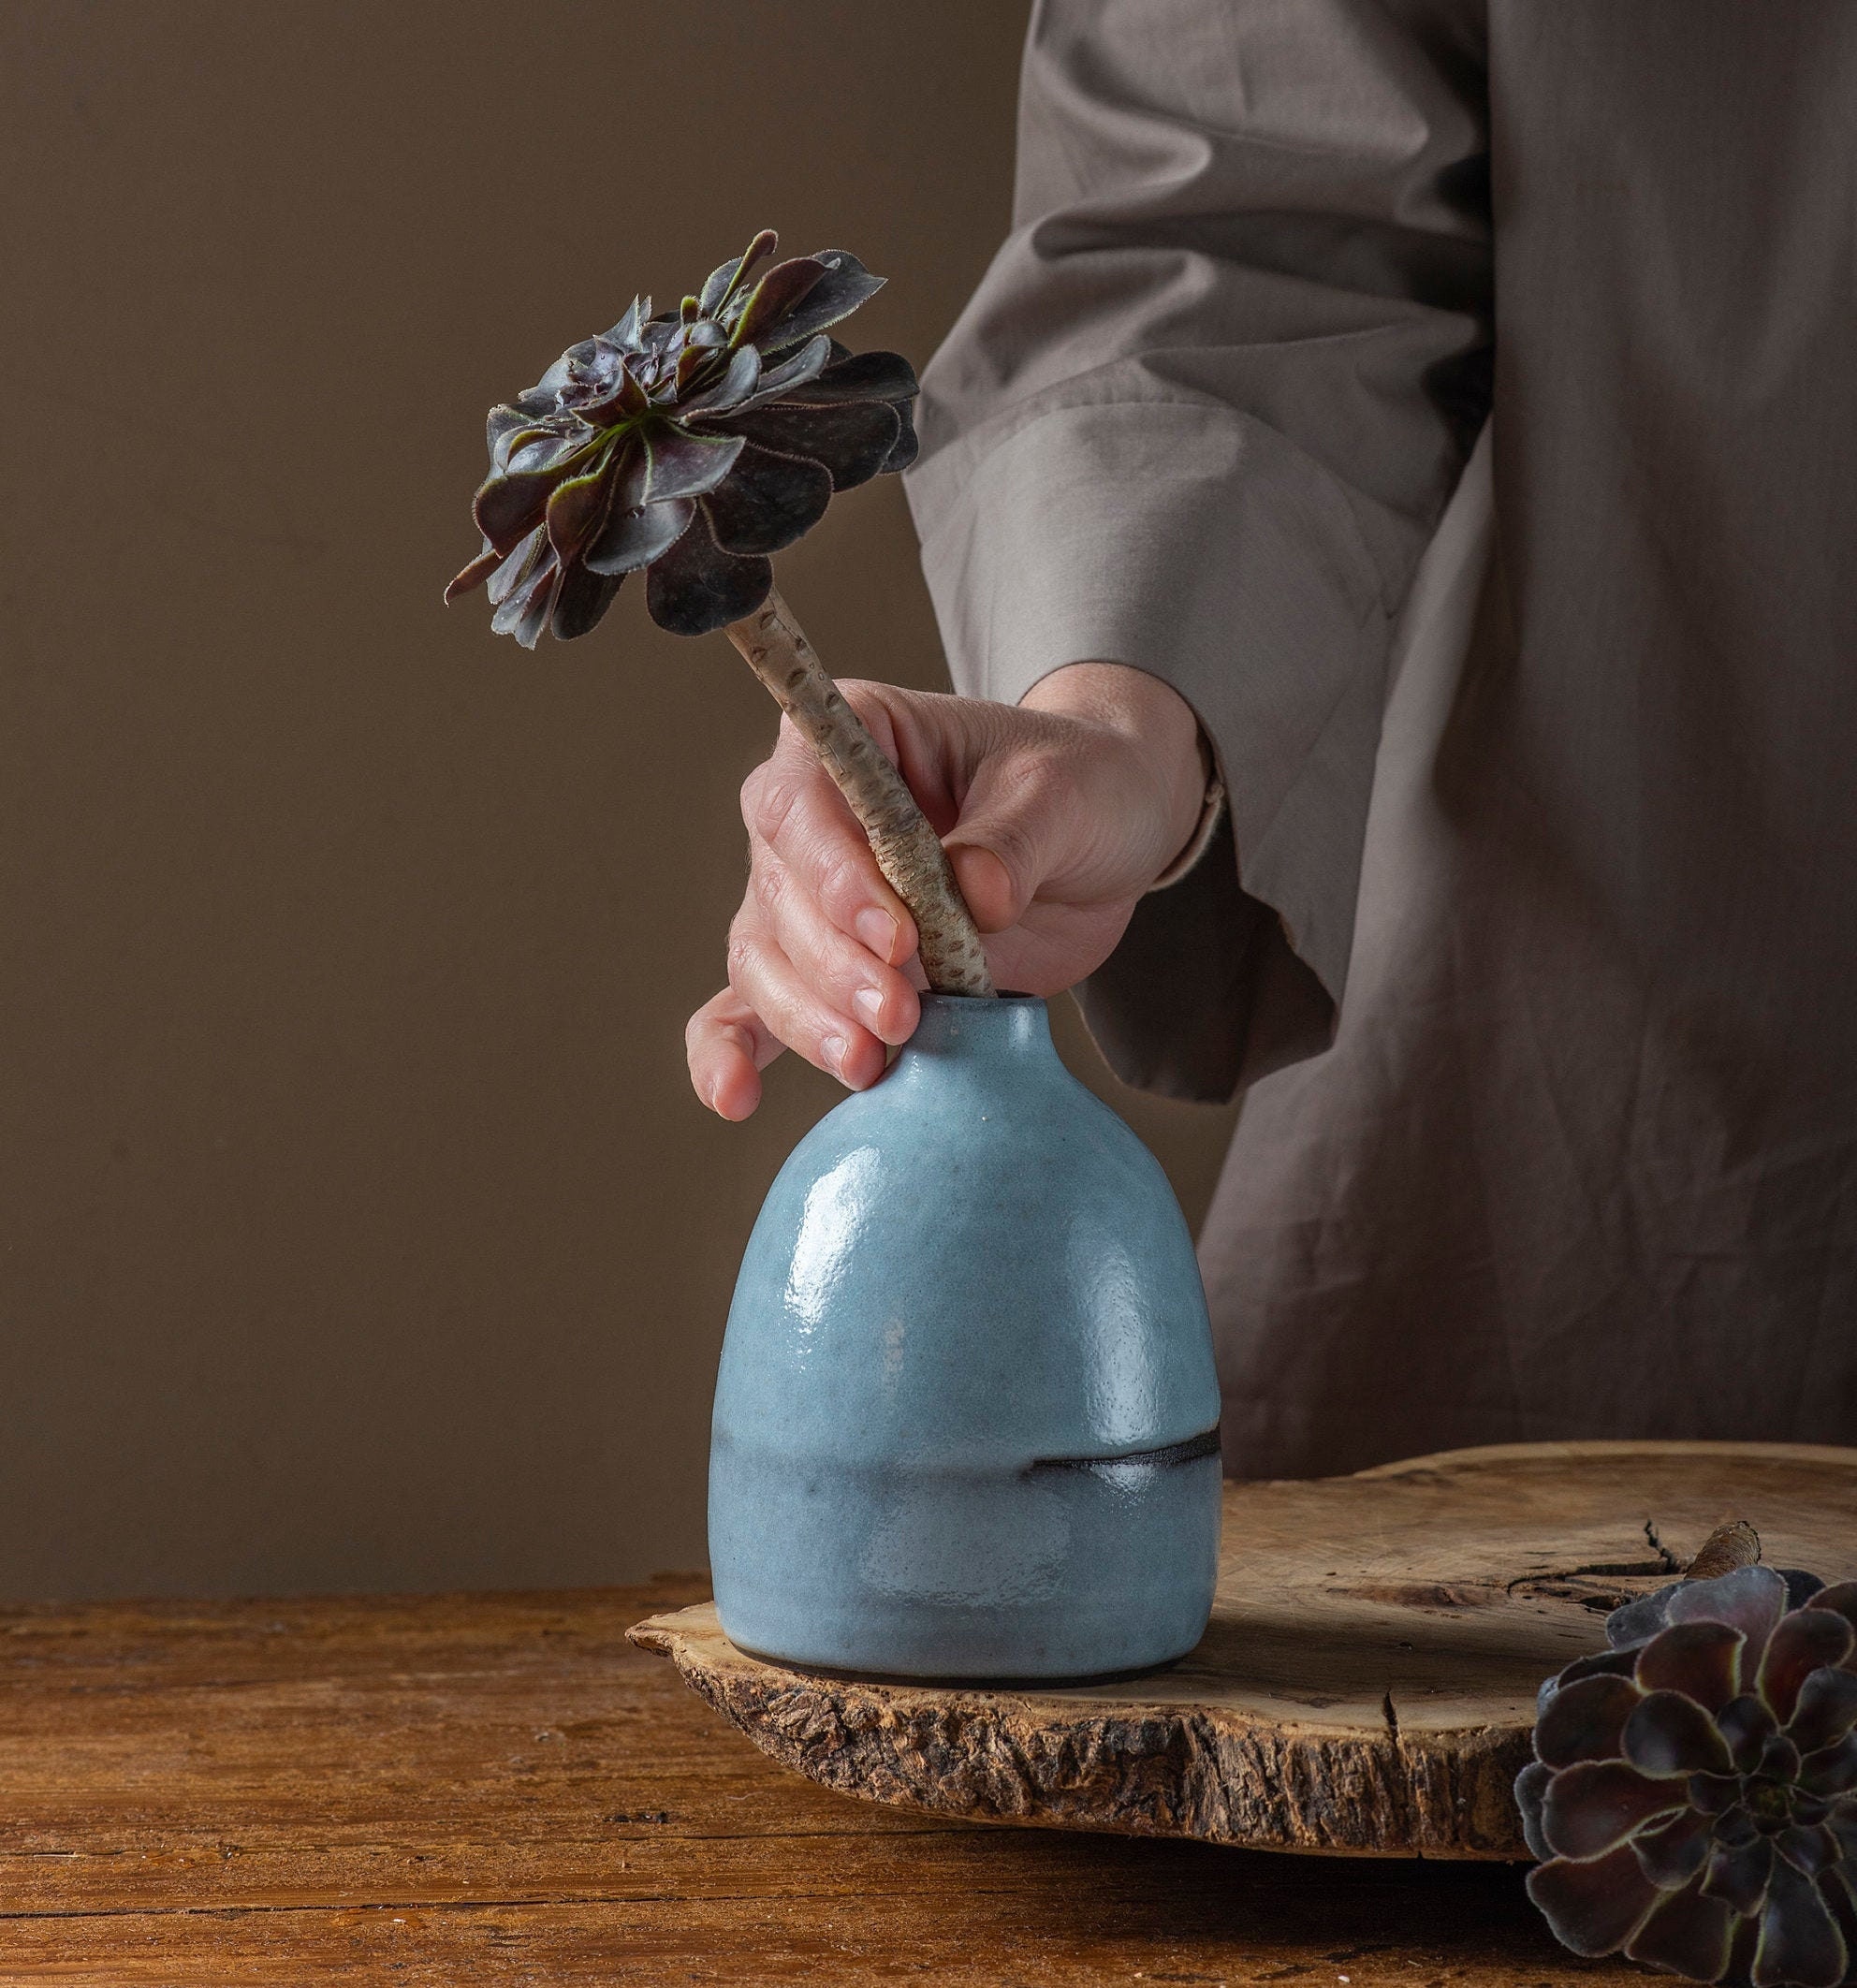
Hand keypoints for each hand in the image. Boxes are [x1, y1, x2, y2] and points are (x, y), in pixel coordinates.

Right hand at [686, 663, 1210, 1119]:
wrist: (1098, 843)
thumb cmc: (1075, 789)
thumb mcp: (1066, 795)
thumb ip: (1016, 840)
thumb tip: (974, 894)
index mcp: (855, 739)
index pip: (803, 802)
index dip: (834, 875)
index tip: (895, 937)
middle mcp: (810, 816)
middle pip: (779, 894)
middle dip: (833, 966)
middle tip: (899, 1014)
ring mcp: (810, 899)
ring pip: (764, 962)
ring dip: (806, 1019)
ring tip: (868, 1063)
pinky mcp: (828, 971)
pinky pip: (752, 1010)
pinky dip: (733, 1053)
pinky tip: (734, 1096)